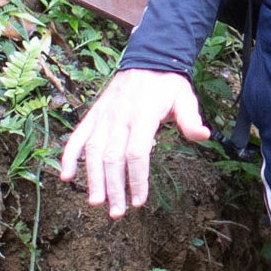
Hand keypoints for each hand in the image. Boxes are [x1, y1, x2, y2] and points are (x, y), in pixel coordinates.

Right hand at [57, 69, 210, 216]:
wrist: (147, 58)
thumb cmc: (167, 83)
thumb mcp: (185, 97)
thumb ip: (191, 119)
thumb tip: (204, 136)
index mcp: (142, 114)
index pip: (136, 152)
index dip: (137, 179)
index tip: (140, 200)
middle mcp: (119, 116)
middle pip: (113, 158)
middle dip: (114, 187)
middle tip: (117, 212)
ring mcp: (103, 116)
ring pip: (93, 151)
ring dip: (93, 178)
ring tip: (96, 202)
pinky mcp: (93, 115)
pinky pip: (77, 137)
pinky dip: (69, 156)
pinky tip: (66, 176)